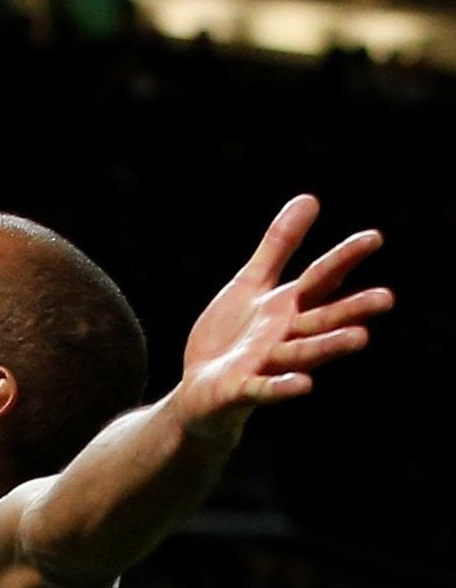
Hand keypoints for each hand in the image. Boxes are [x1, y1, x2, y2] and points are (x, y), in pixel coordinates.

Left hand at [174, 194, 391, 440]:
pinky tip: (303, 385)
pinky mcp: (243, 388)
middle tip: (386, 297)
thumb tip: (309, 198)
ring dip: (329, 346)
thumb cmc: (232, 336)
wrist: (200, 389)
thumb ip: (279, 246)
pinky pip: (265, 388)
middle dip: (352, 309)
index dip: (344, 259)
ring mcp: (266, 364)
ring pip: (303, 353)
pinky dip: (282, 387)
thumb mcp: (252, 284)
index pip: (321, 279)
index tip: (374, 237)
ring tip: (360, 338)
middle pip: (322, 319)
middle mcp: (285, 335)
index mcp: (289, 307)